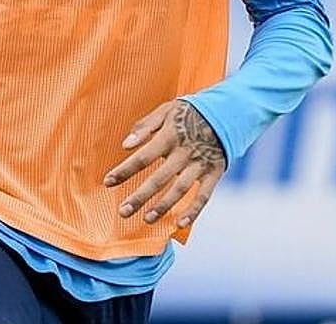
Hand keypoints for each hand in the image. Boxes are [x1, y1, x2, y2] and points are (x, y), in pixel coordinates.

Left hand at [102, 100, 225, 228]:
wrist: (227, 111)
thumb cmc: (189, 112)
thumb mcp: (167, 110)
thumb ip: (145, 126)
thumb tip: (126, 145)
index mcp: (170, 136)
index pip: (143, 157)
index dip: (125, 170)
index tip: (108, 182)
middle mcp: (184, 152)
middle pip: (159, 178)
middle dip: (140, 196)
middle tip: (122, 212)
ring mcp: (200, 164)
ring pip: (180, 189)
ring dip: (163, 206)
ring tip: (146, 219)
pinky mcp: (214, 173)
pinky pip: (204, 196)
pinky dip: (193, 211)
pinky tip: (180, 224)